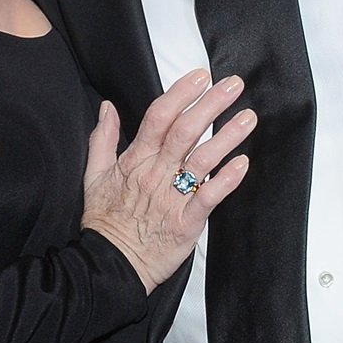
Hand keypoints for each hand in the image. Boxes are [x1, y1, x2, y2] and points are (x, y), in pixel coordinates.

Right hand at [82, 69, 253, 293]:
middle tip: (233, 84)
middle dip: (211, 104)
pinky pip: (209, 198)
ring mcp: (173, 198)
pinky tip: (243, 163)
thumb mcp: (93, 176)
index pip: (158, 117)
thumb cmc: (105, 222)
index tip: (200, 75)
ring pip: (202, 160)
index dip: (181, 94)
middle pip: (185, 131)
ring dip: (227, 136)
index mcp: (136, 160)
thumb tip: (108, 107)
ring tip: (248, 117)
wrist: (110, 267)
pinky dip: (227, 180)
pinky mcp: (187, 223)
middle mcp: (156, 174)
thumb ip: (102, 138)